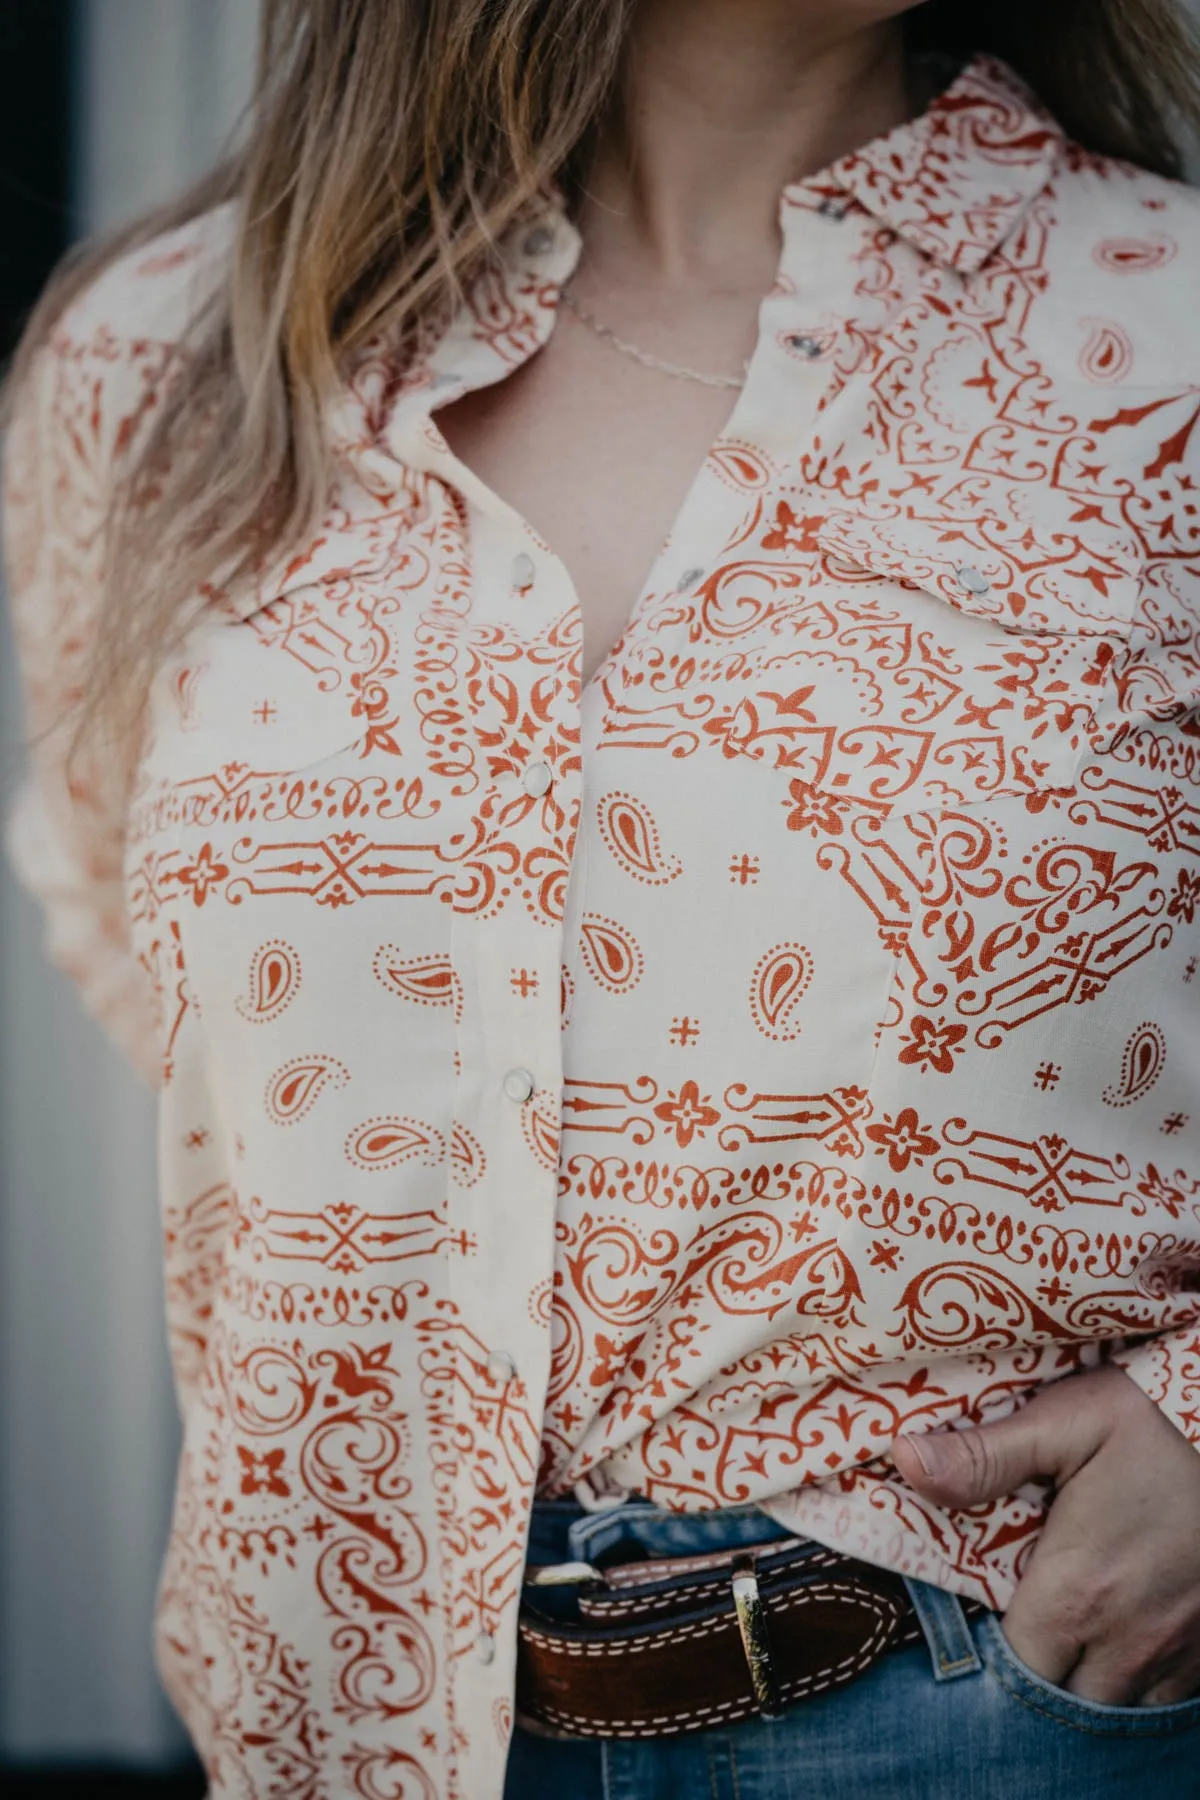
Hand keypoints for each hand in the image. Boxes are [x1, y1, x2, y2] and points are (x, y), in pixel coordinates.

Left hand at [891, 1365, 1199, 1704]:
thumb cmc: (1153, 1419)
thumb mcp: (1065, 1421)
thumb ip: (986, 1455)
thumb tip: (904, 1461)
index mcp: (1081, 1591)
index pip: (1018, 1669)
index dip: (992, 1656)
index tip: (982, 1618)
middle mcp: (1133, 1637)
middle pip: (1069, 1702)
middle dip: (1039, 1677)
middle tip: (1020, 1625)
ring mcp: (1182, 1646)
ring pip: (1123, 1707)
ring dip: (1090, 1685)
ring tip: (1067, 1638)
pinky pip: (1170, 1695)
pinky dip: (1140, 1681)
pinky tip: (1121, 1638)